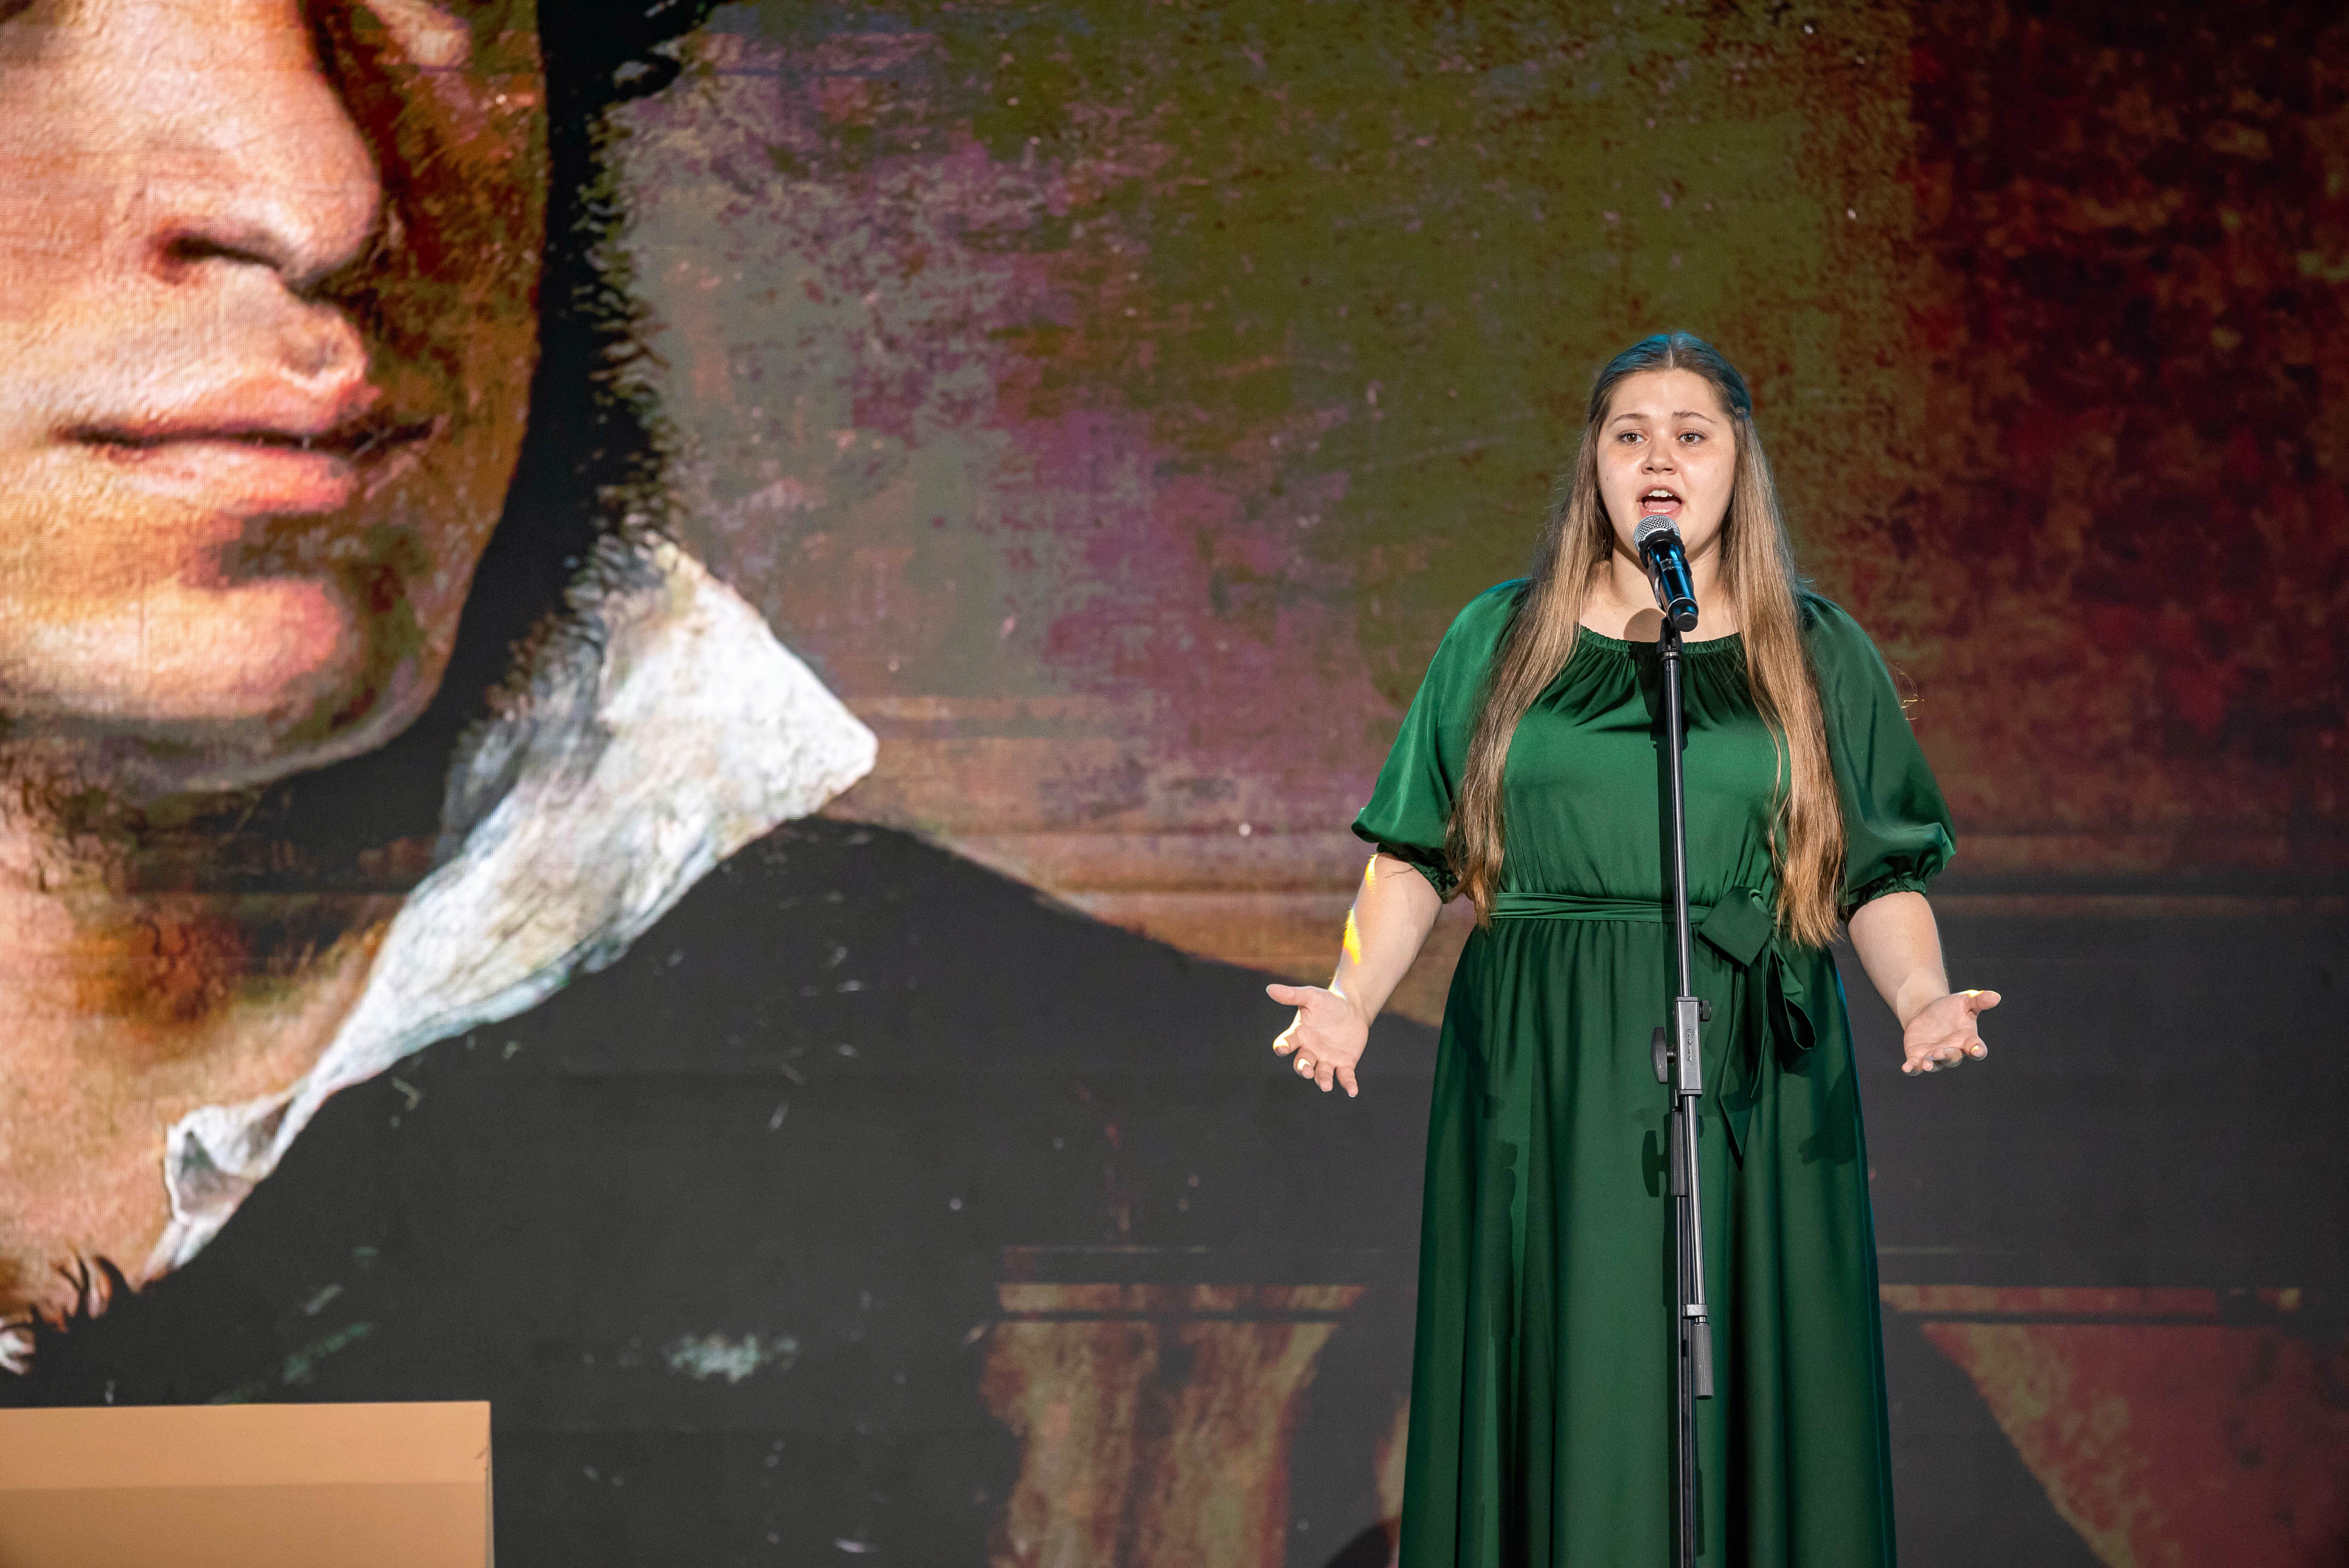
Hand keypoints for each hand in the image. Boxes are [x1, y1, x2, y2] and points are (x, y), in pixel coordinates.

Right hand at [1266, 982, 1368, 1096]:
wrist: (1352, 1008)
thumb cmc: (1328, 1002)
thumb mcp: (1311, 996)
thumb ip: (1292, 995)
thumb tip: (1270, 989)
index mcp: (1299, 1035)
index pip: (1287, 1042)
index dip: (1283, 1046)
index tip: (1281, 1048)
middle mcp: (1310, 1051)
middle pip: (1302, 1063)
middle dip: (1303, 1068)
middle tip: (1307, 1070)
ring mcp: (1327, 1059)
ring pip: (1321, 1074)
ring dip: (1322, 1080)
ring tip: (1325, 1085)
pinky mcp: (1344, 1064)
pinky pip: (1344, 1077)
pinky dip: (1348, 1085)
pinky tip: (1352, 1091)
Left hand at [1900, 988, 1999, 1075]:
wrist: (1927, 1011)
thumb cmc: (1951, 1008)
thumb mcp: (1965, 1001)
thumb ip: (1979, 1000)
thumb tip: (1996, 996)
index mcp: (1968, 1040)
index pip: (1977, 1049)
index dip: (1978, 1051)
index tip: (1977, 1050)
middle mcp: (1953, 1051)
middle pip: (1953, 1058)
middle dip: (1947, 1056)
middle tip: (1939, 1051)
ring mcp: (1935, 1056)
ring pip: (1935, 1065)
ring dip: (1931, 1065)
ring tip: (1927, 1063)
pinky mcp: (1918, 1057)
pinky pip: (1916, 1067)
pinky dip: (1912, 1069)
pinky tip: (1906, 1068)